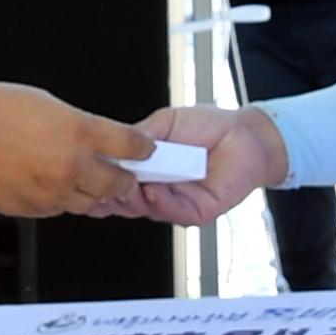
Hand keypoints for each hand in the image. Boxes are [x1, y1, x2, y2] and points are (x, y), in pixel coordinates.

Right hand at [0, 83, 152, 215]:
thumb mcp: (45, 104)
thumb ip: (76, 125)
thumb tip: (92, 138)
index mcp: (79, 131)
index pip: (130, 145)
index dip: (142, 148)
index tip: (144, 149)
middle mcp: (71, 166)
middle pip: (117, 183)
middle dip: (124, 178)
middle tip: (124, 173)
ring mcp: (52, 191)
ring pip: (90, 202)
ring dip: (94, 193)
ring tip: (88, 182)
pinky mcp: (31, 209)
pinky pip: (58, 209)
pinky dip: (62, 200)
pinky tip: (53, 187)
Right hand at [99, 104, 284, 226]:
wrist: (246, 134)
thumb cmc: (209, 127)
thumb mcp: (168, 122)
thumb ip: (144, 134)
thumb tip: (118, 145)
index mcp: (149, 168)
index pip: (118, 179)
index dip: (103, 177)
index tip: (89, 168)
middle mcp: (159, 188)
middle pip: (126, 199)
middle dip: (112, 192)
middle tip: (103, 181)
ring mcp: (176, 202)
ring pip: (146, 209)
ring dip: (133, 198)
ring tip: (125, 185)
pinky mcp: (197, 212)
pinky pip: (173, 212)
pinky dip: (159, 203)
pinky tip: (151, 191)